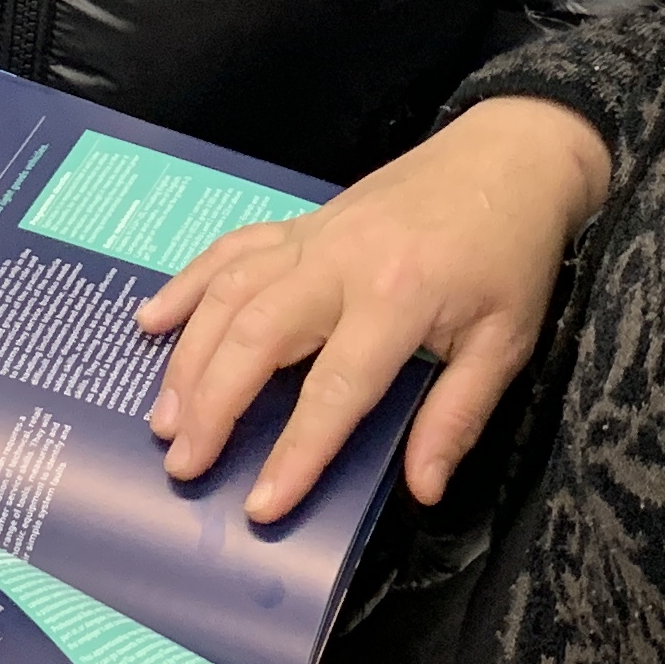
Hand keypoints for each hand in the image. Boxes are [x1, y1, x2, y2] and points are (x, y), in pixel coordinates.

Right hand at [139, 95, 607, 523]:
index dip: (296, 452)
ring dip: (190, 356)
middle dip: (213, 405)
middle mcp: (342, 263)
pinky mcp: (302, 221)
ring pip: (230, 293)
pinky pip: (230, 249)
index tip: (261, 507)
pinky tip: (152, 322)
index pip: (335, 389)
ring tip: (164, 418)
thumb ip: (459, 415)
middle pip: (257, 335)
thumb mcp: (507, 340)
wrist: (510, 156)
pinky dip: (186, 284)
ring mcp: (314, 236)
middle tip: (183, 464)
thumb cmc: (512, 254)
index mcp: (400, 297)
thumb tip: (421, 490)